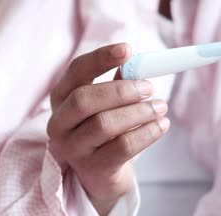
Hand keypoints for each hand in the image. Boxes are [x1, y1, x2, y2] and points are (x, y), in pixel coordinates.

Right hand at [47, 43, 169, 214]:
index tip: (127, 49)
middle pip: (84, 99)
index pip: (76, 71)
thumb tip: (140, 64)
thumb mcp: (106, 103)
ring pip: (104, 124)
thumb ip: (119, 82)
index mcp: (62, 97)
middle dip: (121, 91)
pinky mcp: (92, 168)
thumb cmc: (106, 128)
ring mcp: (72, 148)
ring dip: (138, 112)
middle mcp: (59, 122)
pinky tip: (161, 125)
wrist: (102, 172)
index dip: (101, 58)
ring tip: (160, 107)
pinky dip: (147, 133)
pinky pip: (122, 147)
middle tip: (149, 88)